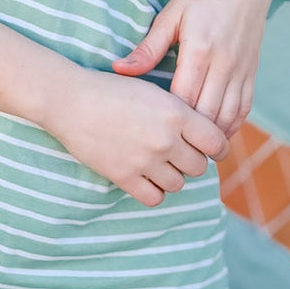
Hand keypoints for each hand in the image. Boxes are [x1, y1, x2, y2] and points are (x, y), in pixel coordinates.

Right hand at [50, 68, 228, 208]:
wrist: (71, 100)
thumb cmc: (112, 90)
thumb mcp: (154, 92)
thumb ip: (180, 113)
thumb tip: (204, 135)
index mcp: (177, 113)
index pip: (216, 143)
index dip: (218, 148)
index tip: (212, 149)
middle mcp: (166, 140)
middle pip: (199, 166)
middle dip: (192, 160)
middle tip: (178, 152)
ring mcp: (145, 161)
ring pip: (179, 183)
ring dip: (173, 176)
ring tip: (159, 163)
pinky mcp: (125, 177)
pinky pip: (155, 198)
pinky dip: (155, 191)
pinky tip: (147, 177)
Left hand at [110, 0, 273, 139]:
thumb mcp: (171, 14)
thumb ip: (148, 47)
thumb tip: (120, 70)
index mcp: (200, 50)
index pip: (183, 99)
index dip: (168, 120)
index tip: (150, 131)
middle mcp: (224, 65)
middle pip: (206, 114)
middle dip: (188, 135)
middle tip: (167, 148)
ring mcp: (241, 70)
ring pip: (228, 116)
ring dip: (211, 136)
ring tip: (190, 149)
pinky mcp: (252, 72)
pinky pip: (244, 108)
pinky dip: (231, 125)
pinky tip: (216, 135)